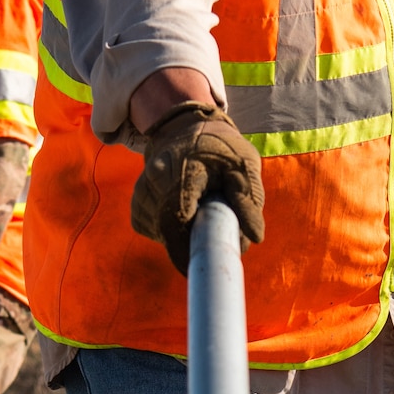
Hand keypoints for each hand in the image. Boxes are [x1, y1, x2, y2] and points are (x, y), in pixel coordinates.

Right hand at [130, 102, 264, 274]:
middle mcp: (155, 180)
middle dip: (189, 245)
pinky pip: (150, 227)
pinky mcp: (138, 200)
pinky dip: (167, 230)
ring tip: (200, 217)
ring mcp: (142, 190)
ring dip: (180, 236)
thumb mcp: (243, 166)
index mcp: (182, 170)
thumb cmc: (220, 148)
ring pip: (158, 230)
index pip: (177, 216)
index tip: (203, 265)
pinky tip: (184, 215)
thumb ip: (248, 201)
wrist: (185, 128)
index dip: (186, 247)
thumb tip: (256, 238)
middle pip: (166, 228)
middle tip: (213, 247)